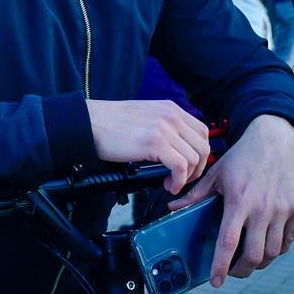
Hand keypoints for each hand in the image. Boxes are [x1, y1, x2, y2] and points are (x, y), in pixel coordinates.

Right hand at [85, 100, 209, 195]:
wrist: (90, 123)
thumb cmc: (111, 123)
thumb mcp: (145, 115)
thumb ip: (164, 125)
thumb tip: (177, 147)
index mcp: (170, 108)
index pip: (201, 132)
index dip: (199, 153)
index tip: (188, 166)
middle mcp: (171, 115)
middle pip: (203, 146)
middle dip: (197, 168)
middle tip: (182, 179)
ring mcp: (165, 128)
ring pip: (195, 158)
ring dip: (187, 177)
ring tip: (171, 183)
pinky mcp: (155, 143)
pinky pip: (180, 166)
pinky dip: (178, 181)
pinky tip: (168, 185)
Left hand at [168, 115, 293, 286]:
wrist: (275, 139)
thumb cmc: (243, 156)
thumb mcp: (216, 174)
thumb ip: (195, 195)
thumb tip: (173, 208)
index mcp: (239, 201)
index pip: (228, 242)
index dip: (221, 266)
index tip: (216, 281)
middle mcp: (262, 209)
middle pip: (254, 255)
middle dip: (242, 271)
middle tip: (233, 271)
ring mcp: (282, 211)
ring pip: (273, 252)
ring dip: (260, 263)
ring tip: (249, 260)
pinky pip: (288, 240)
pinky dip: (277, 249)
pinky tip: (266, 246)